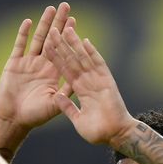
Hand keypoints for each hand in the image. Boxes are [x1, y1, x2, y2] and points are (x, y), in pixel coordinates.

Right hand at [0, 2, 74, 130]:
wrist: (14, 120)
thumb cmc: (35, 115)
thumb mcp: (54, 105)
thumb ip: (66, 93)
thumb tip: (80, 81)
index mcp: (54, 73)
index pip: (63, 50)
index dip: (68, 36)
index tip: (74, 21)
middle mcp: (42, 65)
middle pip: (53, 39)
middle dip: (59, 23)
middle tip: (66, 6)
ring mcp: (28, 63)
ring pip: (38, 39)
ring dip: (44, 24)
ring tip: (50, 8)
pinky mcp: (14, 64)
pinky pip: (20, 45)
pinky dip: (23, 34)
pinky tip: (29, 22)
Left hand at [43, 27, 135, 146]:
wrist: (116, 135)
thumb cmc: (98, 132)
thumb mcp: (77, 119)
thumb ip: (68, 107)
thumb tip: (57, 95)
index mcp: (80, 90)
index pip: (65, 70)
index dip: (56, 58)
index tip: (46, 46)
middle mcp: (88, 82)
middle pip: (72, 60)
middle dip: (63, 46)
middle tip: (54, 29)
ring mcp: (97, 80)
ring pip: (84, 58)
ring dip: (75, 44)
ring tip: (67, 28)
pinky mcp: (107, 81)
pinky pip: (99, 64)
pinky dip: (92, 53)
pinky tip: (85, 41)